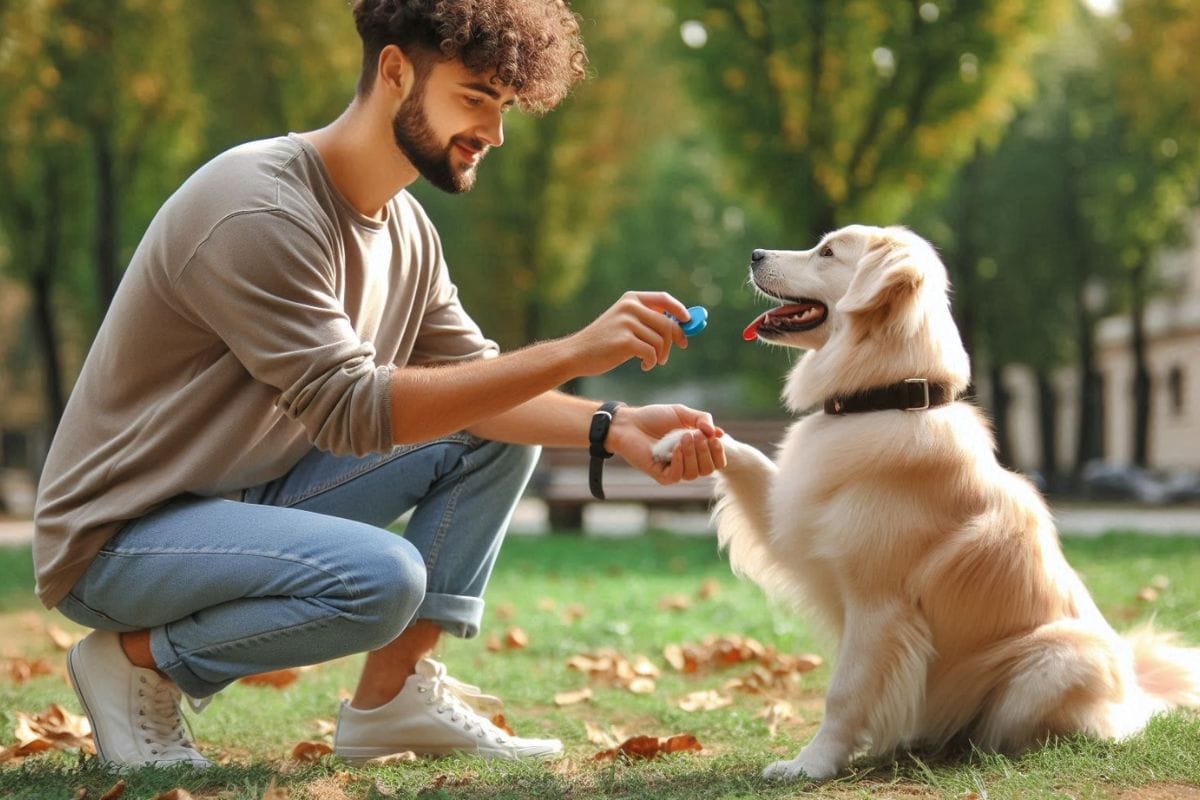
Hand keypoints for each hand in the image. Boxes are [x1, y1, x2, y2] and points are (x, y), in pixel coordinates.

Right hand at [565, 292, 690, 374]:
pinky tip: (643, 366)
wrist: (577, 354)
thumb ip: (647, 321)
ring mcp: (626, 323)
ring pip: (660, 340)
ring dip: (660, 355)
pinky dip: (651, 362)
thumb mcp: (624, 323)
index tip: (688, 323)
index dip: (680, 311)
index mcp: (631, 299)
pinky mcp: (624, 340)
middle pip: (667, 323)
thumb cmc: (604, 342)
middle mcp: (630, 307)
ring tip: (650, 361)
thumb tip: (680, 325)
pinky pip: (651, 352)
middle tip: (668, 356)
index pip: (664, 299)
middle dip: (673, 341)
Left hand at [607, 404, 725, 483]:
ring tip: (683, 437)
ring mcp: (674, 470)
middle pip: (708, 469)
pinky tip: (675, 448)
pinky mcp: (661, 475)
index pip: (717, 462)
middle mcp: (687, 463)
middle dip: (706, 451)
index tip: (714, 437)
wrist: (629, 423)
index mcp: (696, 451)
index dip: (719, 452)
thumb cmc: (654, 418)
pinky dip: (679, 461)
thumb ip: (702, 419)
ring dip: (692, 455)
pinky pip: (677, 476)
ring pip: (694, 474)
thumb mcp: (682, 413)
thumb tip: (718, 433)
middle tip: (697, 435)